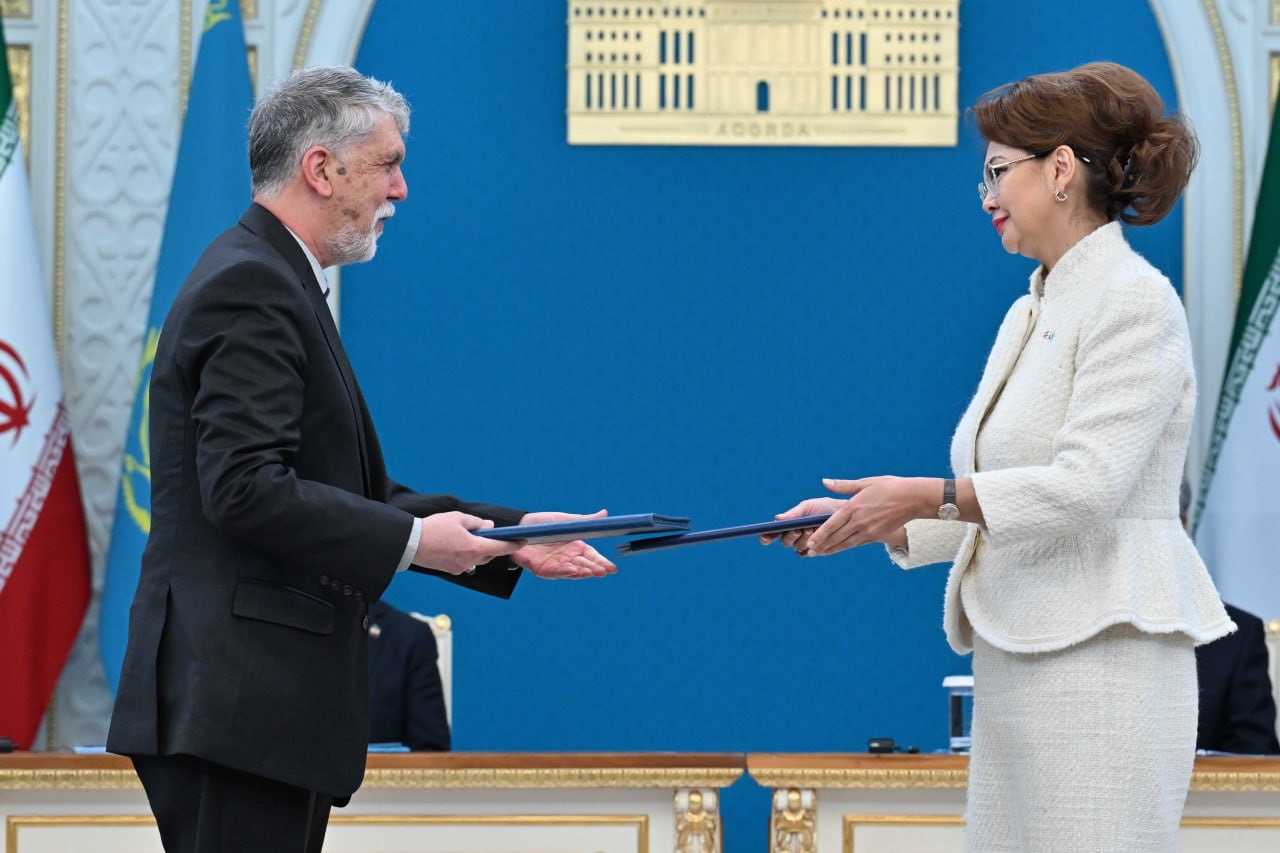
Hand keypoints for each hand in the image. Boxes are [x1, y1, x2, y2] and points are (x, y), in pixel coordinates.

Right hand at [414, 511, 518, 575]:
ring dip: (477, 549)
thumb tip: (490, 527)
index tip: (523, 541)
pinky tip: (456, 544)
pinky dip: (466, 554)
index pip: (500, 548)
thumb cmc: (435, 528)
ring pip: (477, 559)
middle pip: (489, 554)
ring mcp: (460, 568)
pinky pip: (465, 562)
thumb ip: (477, 523)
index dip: (513, 544)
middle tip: (486, 532)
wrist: (411, 543)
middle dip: (490, 544)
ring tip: (466, 536)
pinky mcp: (451, 570)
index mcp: (474, 548)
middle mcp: (470, 561)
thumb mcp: (458, 518)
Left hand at [513, 509, 616, 578]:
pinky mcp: (543, 569)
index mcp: (575, 546)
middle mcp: (567, 558)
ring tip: (594, 572)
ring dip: (584, 572)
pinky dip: (567, 572)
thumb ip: (584, 521)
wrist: (517, 527)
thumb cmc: (541, 523)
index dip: (602, 562)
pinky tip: (576, 571)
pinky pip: (557, 572)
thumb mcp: (565, 520)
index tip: (612, 568)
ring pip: (573, 571)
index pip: (592, 557)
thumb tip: (604, 513)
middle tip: (605, 571)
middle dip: (596, 569)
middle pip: (585, 566)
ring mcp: (556, 564)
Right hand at [759, 497, 845, 551]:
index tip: (765, 536)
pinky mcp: (817, 551)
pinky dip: (811, 547)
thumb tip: (777, 518)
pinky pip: (809, 553)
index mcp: (789, 524)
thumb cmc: (824, 508)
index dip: (767, 536)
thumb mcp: (807, 507)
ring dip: (802, 539)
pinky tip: (816, 540)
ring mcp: (805, 545)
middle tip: (798, 529)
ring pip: (797, 547)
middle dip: (790, 536)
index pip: (773, 533)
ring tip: (811, 529)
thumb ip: (793, 514)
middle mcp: (795, 536)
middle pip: (785, 542)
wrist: (844, 514)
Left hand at [806, 476, 932, 555]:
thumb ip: (843, 485)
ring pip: (846, 543)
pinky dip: (845, 547)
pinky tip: (838, 549)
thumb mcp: (865, 482)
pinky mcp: (876, 536)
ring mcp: (868, 530)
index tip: (810, 541)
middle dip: (822, 545)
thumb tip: (824, 481)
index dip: (820, 534)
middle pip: (837, 536)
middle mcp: (859, 521)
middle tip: (809, 551)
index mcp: (854, 506)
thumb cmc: (889, 487)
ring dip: (831, 549)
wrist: (913, 499)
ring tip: (819, 554)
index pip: (832, 523)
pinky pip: (857, 543)